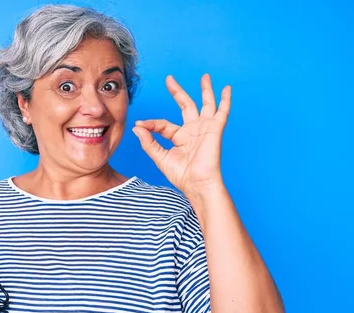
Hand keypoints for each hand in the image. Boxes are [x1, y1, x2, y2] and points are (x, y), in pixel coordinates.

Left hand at [132, 74, 230, 197]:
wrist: (197, 184)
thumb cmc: (181, 175)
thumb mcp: (160, 158)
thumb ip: (149, 142)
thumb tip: (137, 128)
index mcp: (179, 137)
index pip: (163, 124)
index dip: (151, 124)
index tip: (140, 124)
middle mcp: (192, 130)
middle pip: (185, 105)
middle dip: (177, 92)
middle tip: (169, 79)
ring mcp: (204, 128)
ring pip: (205, 104)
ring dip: (205, 90)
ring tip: (204, 76)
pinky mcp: (215, 129)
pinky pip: (222, 112)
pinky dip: (225, 100)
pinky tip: (227, 89)